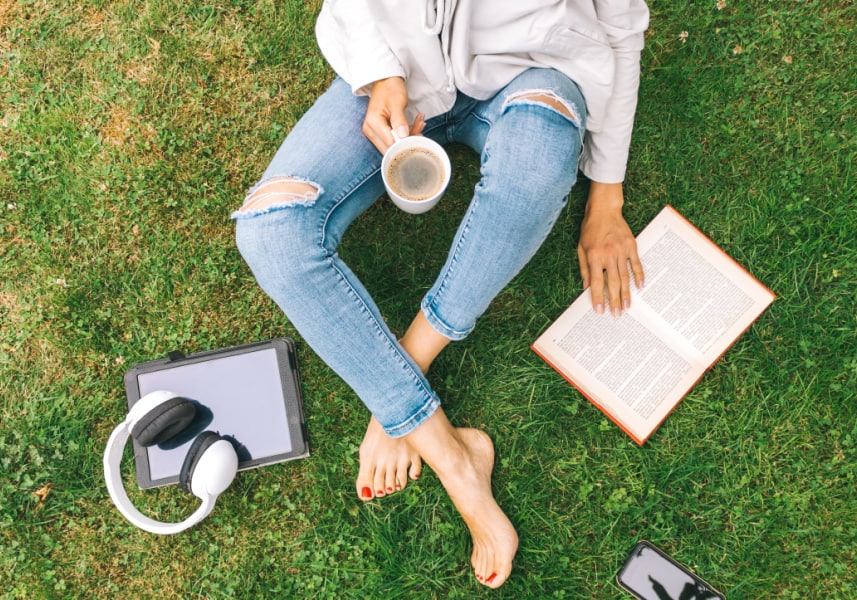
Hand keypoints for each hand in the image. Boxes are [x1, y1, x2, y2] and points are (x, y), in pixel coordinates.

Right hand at [363, 77, 425, 153]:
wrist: (385, 82)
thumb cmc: (390, 89)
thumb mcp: (397, 102)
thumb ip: (399, 120)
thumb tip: (403, 135)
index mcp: (373, 123)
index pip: (390, 143)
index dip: (405, 143)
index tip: (418, 136)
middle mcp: (371, 130)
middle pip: (390, 147)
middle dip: (407, 141)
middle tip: (421, 130)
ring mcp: (374, 132)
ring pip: (393, 144)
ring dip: (408, 136)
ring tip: (419, 124)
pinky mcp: (380, 132)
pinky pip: (394, 139)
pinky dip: (405, 134)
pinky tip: (414, 125)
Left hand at [577, 182, 644, 314]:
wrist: (604, 210)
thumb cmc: (590, 229)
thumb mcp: (581, 248)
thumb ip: (584, 268)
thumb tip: (586, 286)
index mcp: (594, 257)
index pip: (596, 282)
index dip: (598, 298)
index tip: (600, 311)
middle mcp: (608, 255)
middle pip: (613, 283)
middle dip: (614, 300)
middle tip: (616, 314)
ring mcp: (621, 251)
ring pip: (625, 277)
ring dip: (626, 293)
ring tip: (627, 307)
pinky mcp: (631, 246)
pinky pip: (636, 264)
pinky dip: (639, 275)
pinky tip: (640, 287)